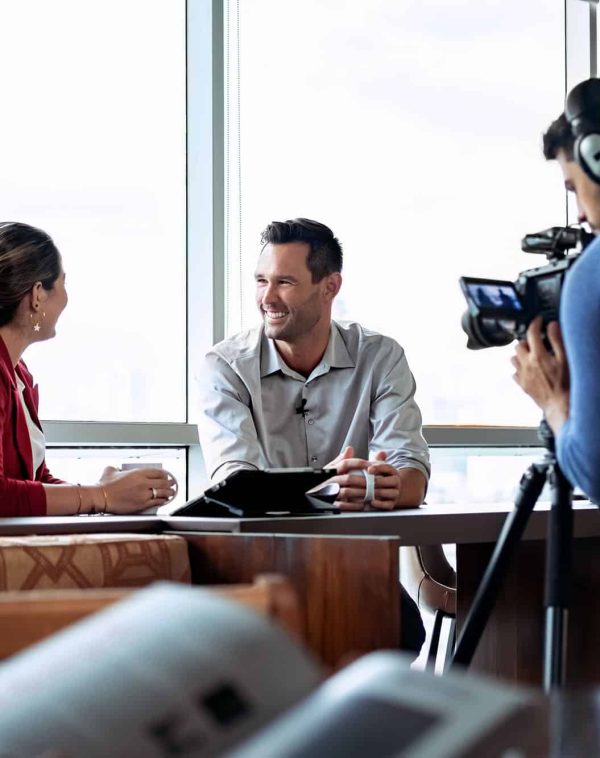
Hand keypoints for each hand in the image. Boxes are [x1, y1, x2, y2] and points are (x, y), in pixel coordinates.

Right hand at [98, 466, 177, 513]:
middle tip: (173, 483)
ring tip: (172, 493)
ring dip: (169, 492)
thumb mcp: (110, 471)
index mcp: (138, 472)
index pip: (157, 472)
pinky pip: (156, 502)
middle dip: (170, 483)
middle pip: (162, 482)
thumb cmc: (105, 486)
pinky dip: (162, 501)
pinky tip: (164, 500)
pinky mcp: (142, 504)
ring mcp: (143, 494)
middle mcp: (143, 482)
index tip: (167, 475)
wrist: (101, 498)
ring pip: (162, 492)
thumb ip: (116, 468)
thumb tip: (115, 468)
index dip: (164, 474)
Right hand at [325, 448, 399, 510]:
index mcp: (331, 470)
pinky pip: (342, 505)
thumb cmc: (325, 481)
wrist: (311, 495)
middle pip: (347, 478)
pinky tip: (362, 504)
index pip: (345, 463)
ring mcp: (329, 492)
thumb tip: (349, 448)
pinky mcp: (329, 504)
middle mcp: (330, 480)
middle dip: (363, 480)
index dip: (359, 463)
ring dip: (360, 493)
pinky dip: (353, 505)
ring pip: (346, 491)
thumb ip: (342, 459)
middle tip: (375, 482)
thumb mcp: (331, 469)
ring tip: (371, 493)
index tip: (371, 464)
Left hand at [365, 451, 402, 509]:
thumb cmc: (379, 476)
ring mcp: (395, 493)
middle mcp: (395, 481)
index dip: (378, 468)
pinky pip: (387, 504)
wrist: (390, 489)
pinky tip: (371, 502)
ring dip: (376, 493)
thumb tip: (361, 450)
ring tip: (366, 493)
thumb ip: (370, 459)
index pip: (386, 467)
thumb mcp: (376, 467)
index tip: (368, 469)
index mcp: (391, 471)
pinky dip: (379, 504)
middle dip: (375, 482)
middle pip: (387, 481)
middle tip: (364, 483)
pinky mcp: (392, 503)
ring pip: (387, 492)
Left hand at [511, 317, 569, 433]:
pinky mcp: (522, 385)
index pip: (532, 333)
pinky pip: (515, 373)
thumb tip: (552, 326)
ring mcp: (522, 376)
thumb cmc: (565, 384)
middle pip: (519, 345)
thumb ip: (557, 340)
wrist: (560, 405)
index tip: (539, 321)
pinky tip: (529, 369)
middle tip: (536, 341)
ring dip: (521, 354)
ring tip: (532, 354)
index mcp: (538, 356)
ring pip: (514, 359)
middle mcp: (526, 364)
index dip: (535, 323)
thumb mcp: (566, 359)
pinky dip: (519, 368)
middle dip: (526, 340)